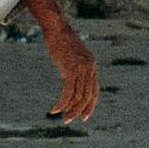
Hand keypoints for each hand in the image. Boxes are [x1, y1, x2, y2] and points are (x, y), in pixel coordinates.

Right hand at [28, 0, 99, 127]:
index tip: (84, 116)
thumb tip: (71, 75)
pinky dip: (61, 103)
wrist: (57, 27)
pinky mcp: (70, 69)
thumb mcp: (72, 54)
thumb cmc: (61, 39)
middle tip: (68, 120)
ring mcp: (81, 69)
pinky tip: (54, 109)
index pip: (94, 91)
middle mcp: (89, 68)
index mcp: (91, 65)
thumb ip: (75, 65)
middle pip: (87, 96)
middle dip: (78, 111)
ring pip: (78, 97)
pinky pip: (67, 92)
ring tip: (61, 117)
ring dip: (69, 110)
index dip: (90, 105)